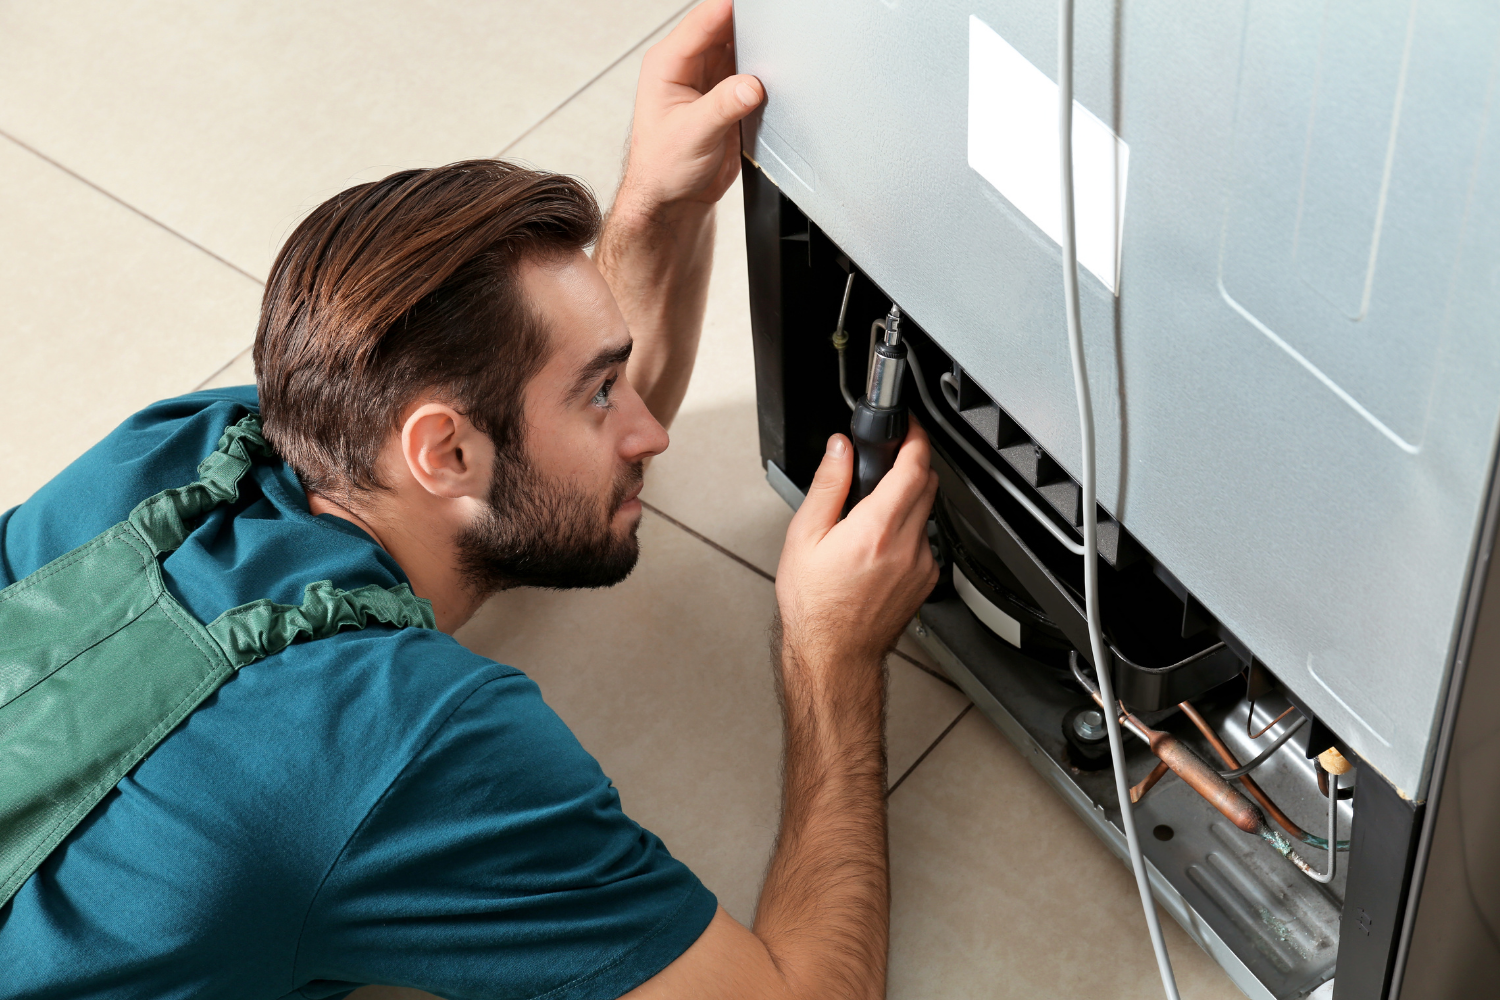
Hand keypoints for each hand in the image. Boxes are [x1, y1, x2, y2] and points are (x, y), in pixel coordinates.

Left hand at [616, 0, 764, 213]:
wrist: (675, 199)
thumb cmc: (663, 169)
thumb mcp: (692, 134)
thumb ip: (723, 106)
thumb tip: (751, 85)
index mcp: (667, 64)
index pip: (702, 21)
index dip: (729, 8)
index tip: (756, 7)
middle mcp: (688, 66)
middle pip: (725, 27)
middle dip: (750, 26)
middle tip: (773, 31)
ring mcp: (709, 79)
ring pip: (741, 47)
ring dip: (759, 50)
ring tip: (775, 56)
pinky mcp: (727, 95)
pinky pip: (751, 71)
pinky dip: (764, 72)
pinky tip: (773, 76)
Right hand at [775, 423, 940, 694]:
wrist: (834, 654)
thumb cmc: (814, 606)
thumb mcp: (804, 536)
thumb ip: (828, 485)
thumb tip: (839, 449)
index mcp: (876, 529)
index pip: (914, 468)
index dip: (916, 439)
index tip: (909, 428)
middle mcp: (906, 545)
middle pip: (927, 484)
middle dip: (911, 464)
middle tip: (885, 462)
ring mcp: (921, 565)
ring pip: (927, 512)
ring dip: (908, 499)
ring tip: (872, 512)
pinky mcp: (926, 581)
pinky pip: (925, 540)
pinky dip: (908, 530)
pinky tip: (879, 544)